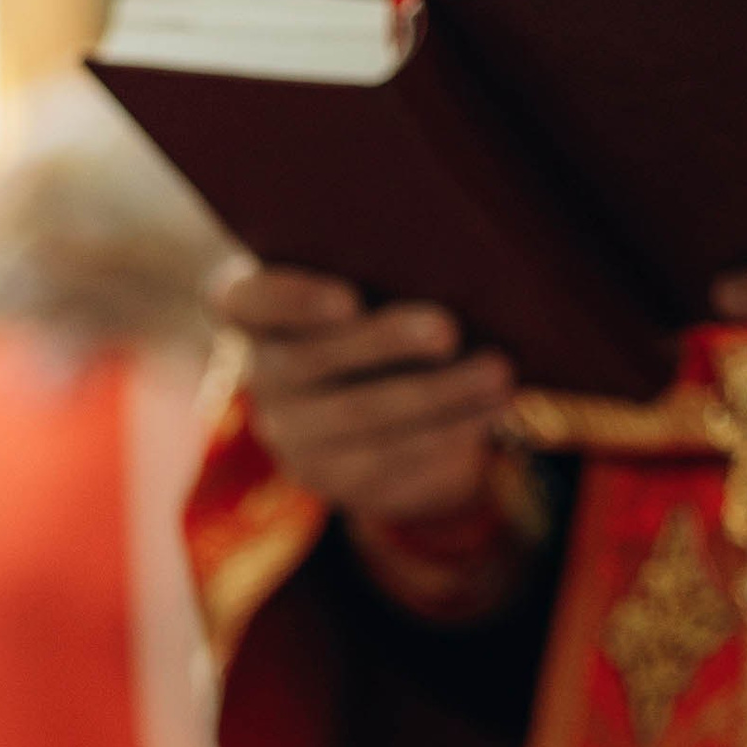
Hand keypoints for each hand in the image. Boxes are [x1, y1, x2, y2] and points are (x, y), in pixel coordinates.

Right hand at [212, 259, 523, 619]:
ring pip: (358, 418)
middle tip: (447, 331)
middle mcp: (261, 375)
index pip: (249, 301)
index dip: (293, 301)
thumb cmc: (379, 308)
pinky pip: (387, 464)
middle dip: (385, 345)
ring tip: (496, 373)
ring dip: (436, 397)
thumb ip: (382, 270)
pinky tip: (487, 413)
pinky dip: (445, 436)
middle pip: (310, 361)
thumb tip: (448, 267)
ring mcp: (292, 436)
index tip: (347, 300)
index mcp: (252, 311)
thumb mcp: (369, 283)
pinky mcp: (333, 479)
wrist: (385, 402)